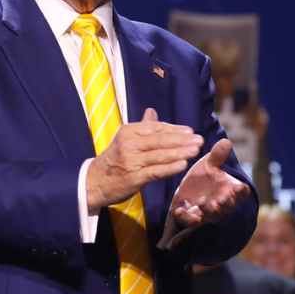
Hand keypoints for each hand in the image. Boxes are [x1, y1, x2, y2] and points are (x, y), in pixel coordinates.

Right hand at [86, 108, 202, 210]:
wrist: (94, 182)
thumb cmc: (114, 159)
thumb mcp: (125, 139)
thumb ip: (142, 126)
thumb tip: (152, 111)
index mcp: (129, 131)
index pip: (156, 128)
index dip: (175, 129)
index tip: (191, 131)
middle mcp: (129, 144)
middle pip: (161, 140)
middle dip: (182, 140)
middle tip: (199, 139)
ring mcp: (131, 161)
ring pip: (161, 155)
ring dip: (181, 152)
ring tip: (196, 150)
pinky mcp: (134, 177)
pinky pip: (156, 171)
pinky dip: (170, 167)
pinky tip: (183, 164)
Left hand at [168, 138, 250, 228]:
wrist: (186, 195)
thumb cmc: (204, 179)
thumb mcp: (210, 166)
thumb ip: (217, 156)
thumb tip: (226, 141)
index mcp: (230, 190)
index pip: (241, 192)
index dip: (241, 191)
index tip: (239, 187)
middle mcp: (221, 204)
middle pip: (228, 206)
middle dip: (225, 203)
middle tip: (222, 198)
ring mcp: (207, 213)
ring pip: (211, 215)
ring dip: (209, 211)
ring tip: (206, 205)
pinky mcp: (191, 219)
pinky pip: (190, 221)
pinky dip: (185, 217)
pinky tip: (179, 210)